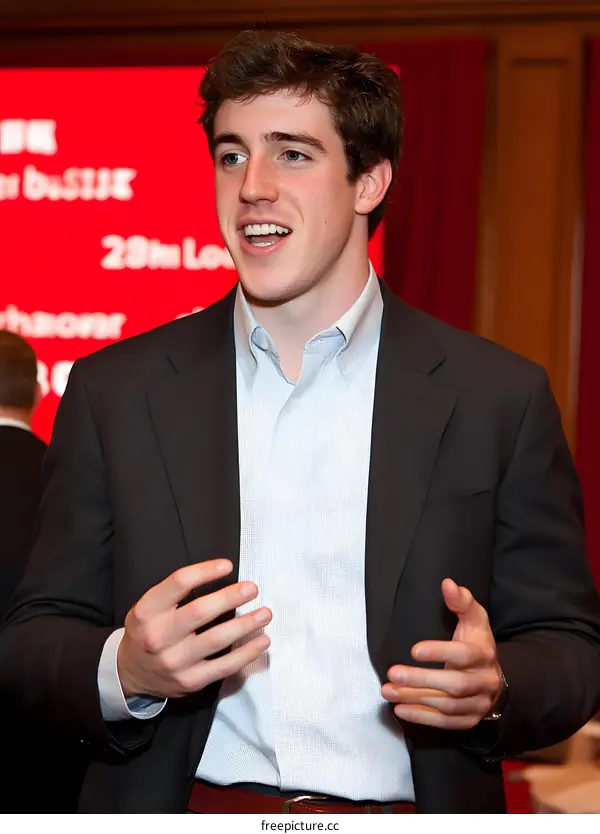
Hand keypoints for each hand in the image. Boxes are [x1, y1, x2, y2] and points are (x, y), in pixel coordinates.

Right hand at [117, 559, 270, 698]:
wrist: (131, 672)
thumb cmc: (148, 631)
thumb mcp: (150, 606)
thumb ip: (176, 592)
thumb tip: (220, 575)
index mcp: (148, 611)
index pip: (179, 583)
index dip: (206, 571)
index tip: (227, 565)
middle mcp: (159, 636)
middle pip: (201, 611)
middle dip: (231, 597)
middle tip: (252, 588)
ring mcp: (175, 661)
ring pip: (217, 639)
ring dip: (246, 624)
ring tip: (264, 613)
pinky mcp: (191, 680)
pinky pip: (225, 666)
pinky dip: (247, 653)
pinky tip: (261, 641)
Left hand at [382, 578, 502, 729]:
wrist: (493, 677)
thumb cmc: (476, 643)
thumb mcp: (474, 620)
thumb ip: (461, 602)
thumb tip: (447, 584)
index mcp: (484, 654)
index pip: (463, 655)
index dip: (440, 653)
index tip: (414, 650)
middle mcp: (484, 681)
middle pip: (454, 685)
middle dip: (421, 680)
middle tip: (392, 673)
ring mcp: (478, 704)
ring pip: (447, 706)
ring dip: (415, 699)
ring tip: (388, 690)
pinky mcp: (469, 720)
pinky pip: (445, 723)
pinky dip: (422, 717)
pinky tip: (400, 709)